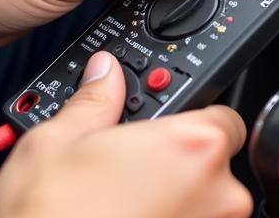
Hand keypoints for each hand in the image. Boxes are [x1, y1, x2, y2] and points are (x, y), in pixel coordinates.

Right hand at [0, 50, 252, 217]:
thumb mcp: (55, 142)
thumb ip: (94, 100)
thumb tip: (104, 74)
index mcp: (193, 147)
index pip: (223, 115)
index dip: (189, 117)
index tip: (159, 125)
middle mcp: (217, 196)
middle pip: (212, 164)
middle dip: (175, 163)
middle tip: (125, 169)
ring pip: (200, 206)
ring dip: (171, 201)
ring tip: (116, 204)